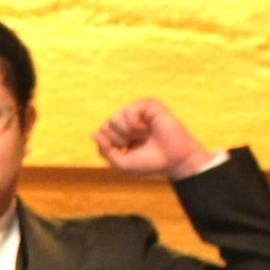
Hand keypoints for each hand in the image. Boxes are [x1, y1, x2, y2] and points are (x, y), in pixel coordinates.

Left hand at [91, 99, 214, 179]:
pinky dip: (134, 124)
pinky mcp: (149, 106)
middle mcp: (129, 121)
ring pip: (115, 117)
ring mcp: (139, 112)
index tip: (126, 152)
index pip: (101, 133)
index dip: (110, 146)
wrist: (175, 161)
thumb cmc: (151, 163)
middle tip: (136, 144)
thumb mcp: (122, 163)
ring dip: (127, 133)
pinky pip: (130, 110)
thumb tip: (94, 133)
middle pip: (106, 125)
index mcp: (122, 134)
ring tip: (143, 137)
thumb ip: (105, 150)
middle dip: (118, 140)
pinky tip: (146, 129)